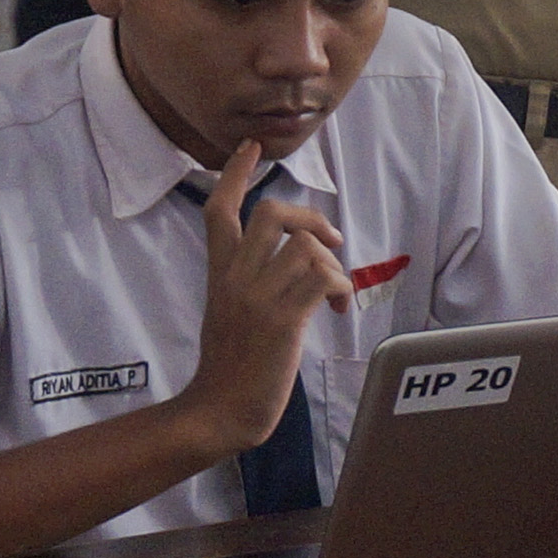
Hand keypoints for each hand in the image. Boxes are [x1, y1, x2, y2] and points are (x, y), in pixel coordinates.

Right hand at [179, 140, 349, 452]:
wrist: (218, 410)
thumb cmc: (230, 367)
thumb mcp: (227, 313)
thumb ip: (248, 282)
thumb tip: (291, 262)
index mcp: (219, 275)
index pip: (220, 211)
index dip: (236, 174)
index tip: (251, 147)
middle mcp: (235, 279)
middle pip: (270, 214)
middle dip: (309, 219)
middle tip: (329, 244)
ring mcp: (258, 298)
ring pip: (305, 247)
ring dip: (332, 266)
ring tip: (330, 295)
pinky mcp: (282, 320)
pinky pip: (323, 279)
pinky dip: (339, 289)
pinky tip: (333, 310)